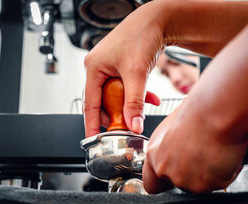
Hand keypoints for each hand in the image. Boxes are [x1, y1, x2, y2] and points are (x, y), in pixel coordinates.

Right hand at [83, 2, 164, 136]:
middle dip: (119, 113)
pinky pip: (126, 88)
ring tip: (146, 108)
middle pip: (104, 101)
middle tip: (130, 124)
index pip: (89, 103)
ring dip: (132, 104)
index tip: (94, 140)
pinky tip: (152, 98)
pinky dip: (138, 95)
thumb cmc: (141, 36)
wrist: (158, 19)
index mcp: (93, 68)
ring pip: (117, 96)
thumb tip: (134, 124)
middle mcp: (98, 67)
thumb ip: (135, 102)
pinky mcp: (121, 67)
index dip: (92, 124)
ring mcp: (110, 67)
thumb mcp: (137, 74)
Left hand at [142, 99, 247, 193]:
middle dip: (191, 175)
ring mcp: (183, 179)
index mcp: (154, 153)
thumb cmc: (200, 111)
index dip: (165, 182)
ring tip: (215, 150)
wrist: (217, 111)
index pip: (151, 184)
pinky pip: (218, 183)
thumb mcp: (174, 128)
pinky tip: (224, 154)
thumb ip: (170, 148)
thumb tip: (178, 153)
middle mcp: (164, 169)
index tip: (175, 177)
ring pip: (199, 185)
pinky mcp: (203, 185)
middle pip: (178, 184)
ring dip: (208, 173)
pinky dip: (225, 172)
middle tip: (203, 157)